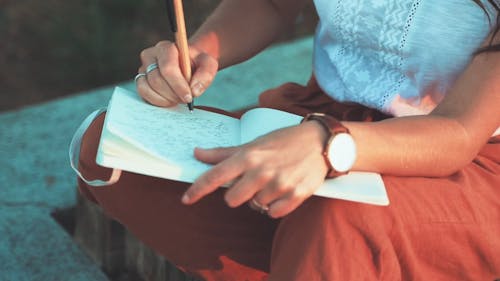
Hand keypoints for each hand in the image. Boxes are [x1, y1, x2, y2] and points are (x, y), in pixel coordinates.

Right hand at [136, 41, 217, 106]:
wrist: (189, 65)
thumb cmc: (197, 63)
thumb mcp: (208, 64)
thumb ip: (206, 75)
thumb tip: (194, 91)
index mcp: (166, 48)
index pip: (168, 68)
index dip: (178, 85)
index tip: (189, 97)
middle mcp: (150, 56)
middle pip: (157, 80)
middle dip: (173, 94)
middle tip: (185, 99)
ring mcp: (143, 68)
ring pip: (148, 88)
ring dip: (165, 98)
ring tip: (178, 98)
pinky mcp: (141, 80)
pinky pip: (143, 94)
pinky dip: (158, 101)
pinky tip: (169, 100)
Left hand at [182, 121, 329, 217]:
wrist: (319, 142)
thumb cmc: (283, 141)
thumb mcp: (253, 144)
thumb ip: (224, 153)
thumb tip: (197, 153)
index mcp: (248, 156)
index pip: (215, 176)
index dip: (197, 190)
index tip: (186, 199)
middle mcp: (261, 171)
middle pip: (231, 199)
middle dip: (238, 194)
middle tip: (251, 182)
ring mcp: (279, 185)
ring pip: (254, 206)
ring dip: (260, 198)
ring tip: (273, 181)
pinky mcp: (295, 196)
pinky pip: (273, 213)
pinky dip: (275, 206)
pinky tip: (282, 191)